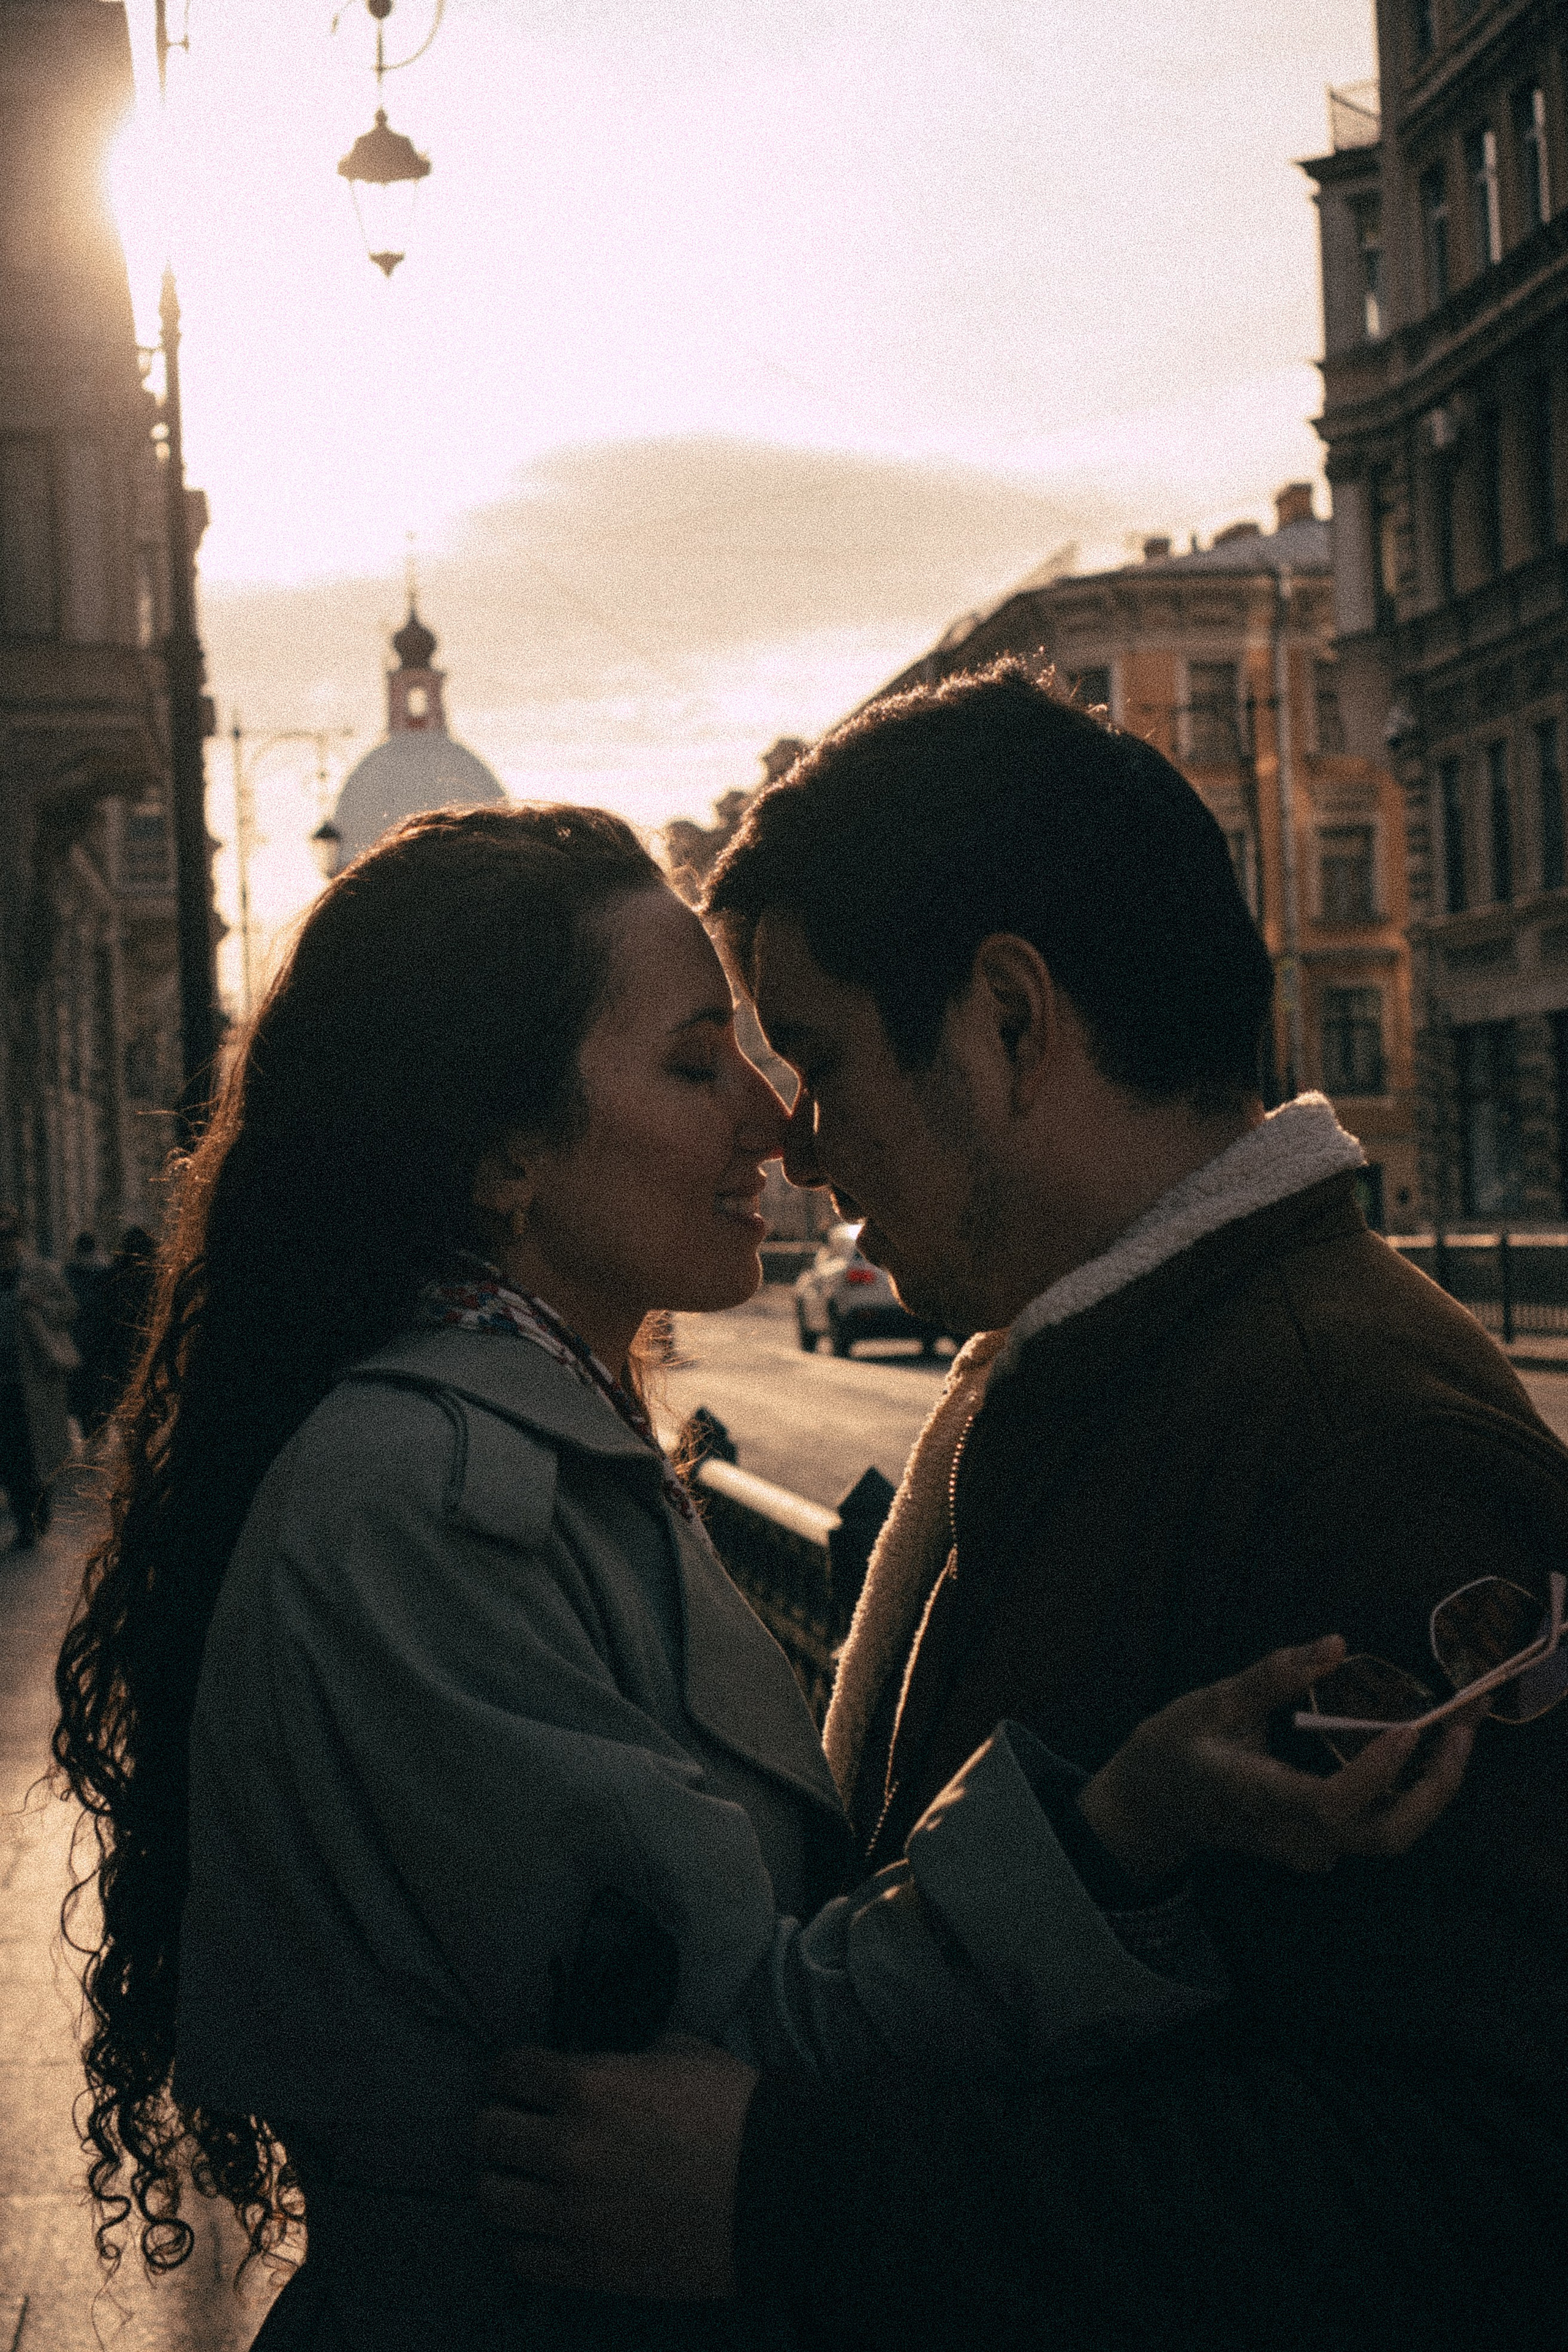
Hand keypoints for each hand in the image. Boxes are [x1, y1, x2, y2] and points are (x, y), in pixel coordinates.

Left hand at [475, 2033, 757, 2299]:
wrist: (779, 2189)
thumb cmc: (735, 2112)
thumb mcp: (679, 2052)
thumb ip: (621, 2059)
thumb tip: (594, 2066)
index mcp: (590, 2086)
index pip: (510, 2071)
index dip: (510, 2072)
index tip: (516, 2080)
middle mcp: (569, 2148)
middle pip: (489, 2134)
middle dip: (499, 2124)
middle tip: (518, 2127)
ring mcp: (576, 2213)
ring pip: (493, 2198)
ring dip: (505, 2182)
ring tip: (526, 2179)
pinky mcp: (590, 2267)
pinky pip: (521, 2257)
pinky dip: (523, 2238)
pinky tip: (543, 2224)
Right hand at [1076, 1636, 1482, 1882]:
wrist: (1154, 1806)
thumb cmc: (1176, 1748)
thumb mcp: (1211, 1701)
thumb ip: (1272, 1676)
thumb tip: (1335, 1645)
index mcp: (1259, 1798)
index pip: (1332, 1803)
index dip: (1376, 1772)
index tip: (1408, 1728)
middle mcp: (1293, 1836)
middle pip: (1384, 1835)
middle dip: (1434, 1788)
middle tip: (1463, 1730)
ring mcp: (1308, 1849)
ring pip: (1389, 1834)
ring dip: (1429, 1788)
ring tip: (1456, 1732)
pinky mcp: (1320, 1844)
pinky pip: (1375, 1824)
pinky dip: (1407, 1790)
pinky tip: (1416, 1746)